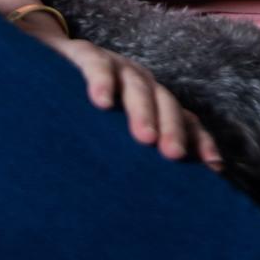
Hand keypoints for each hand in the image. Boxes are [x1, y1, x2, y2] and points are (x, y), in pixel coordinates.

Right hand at [30, 28, 224, 170]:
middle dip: (172, 129)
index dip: (199, 139)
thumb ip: (128, 155)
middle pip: (165, 102)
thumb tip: (150, 206)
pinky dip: (101, 81)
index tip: (213, 167)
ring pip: (136, 85)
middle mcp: (138, 82)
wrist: (45, 57)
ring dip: (142, 110)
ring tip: (144, 138)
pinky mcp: (84, 53)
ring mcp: (114, 65)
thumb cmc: (80, 109)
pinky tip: (101, 101)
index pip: (183, 118)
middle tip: (173, 155)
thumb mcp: (108, 132)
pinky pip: (96, 65)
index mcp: (151, 101)